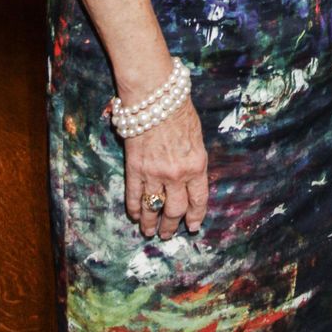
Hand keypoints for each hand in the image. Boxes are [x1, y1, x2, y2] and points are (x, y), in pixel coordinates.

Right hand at [123, 98, 208, 239]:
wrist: (155, 97)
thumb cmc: (179, 111)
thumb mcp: (197, 138)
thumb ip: (193, 160)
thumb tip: (189, 178)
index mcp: (196, 165)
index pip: (198, 199)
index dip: (195, 216)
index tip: (193, 226)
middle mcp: (176, 174)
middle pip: (174, 209)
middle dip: (172, 225)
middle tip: (168, 234)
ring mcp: (154, 173)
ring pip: (152, 207)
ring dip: (150, 223)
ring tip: (149, 232)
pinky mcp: (134, 168)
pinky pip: (134, 195)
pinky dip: (133, 208)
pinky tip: (134, 215)